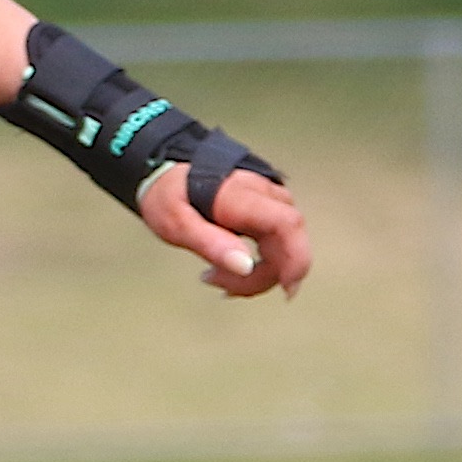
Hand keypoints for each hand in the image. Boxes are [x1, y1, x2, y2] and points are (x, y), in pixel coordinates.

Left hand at [142, 167, 308, 299]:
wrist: (164, 172)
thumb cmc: (168, 195)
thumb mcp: (174, 222)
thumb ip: (209, 243)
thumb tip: (245, 267)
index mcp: (240, 196)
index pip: (286, 224)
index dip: (296, 257)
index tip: (286, 289)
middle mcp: (262, 194)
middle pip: (288, 241)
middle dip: (263, 276)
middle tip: (222, 287)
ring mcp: (268, 201)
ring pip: (284, 245)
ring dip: (259, 274)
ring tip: (217, 279)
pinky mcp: (266, 211)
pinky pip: (276, 243)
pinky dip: (259, 265)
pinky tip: (233, 273)